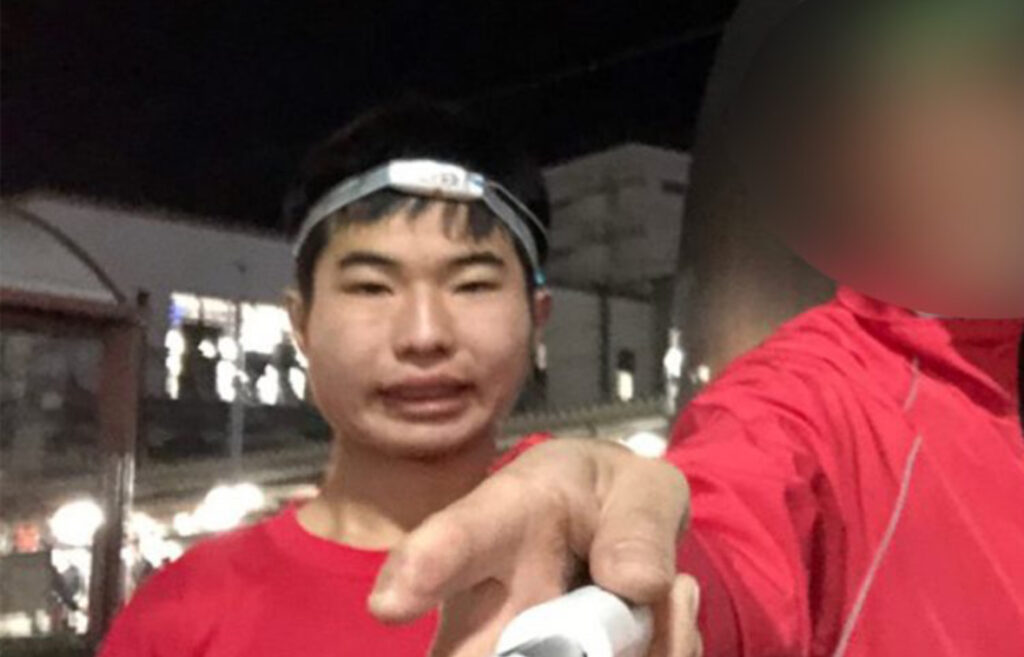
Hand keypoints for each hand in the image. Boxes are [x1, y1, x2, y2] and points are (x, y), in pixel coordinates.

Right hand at [369, 438, 698, 655]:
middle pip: (466, 646)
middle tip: (576, 639)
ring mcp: (513, 647)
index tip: (390, 602)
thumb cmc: (610, 498)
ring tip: (668, 597)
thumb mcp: (640, 489)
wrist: (621, 535)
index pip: (457, 538)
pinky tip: (663, 627)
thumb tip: (636, 583)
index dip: (422, 568)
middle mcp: (491, 598)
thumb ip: (640, 524)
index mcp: (504, 519)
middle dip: (500, 653)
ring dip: (622, 653)